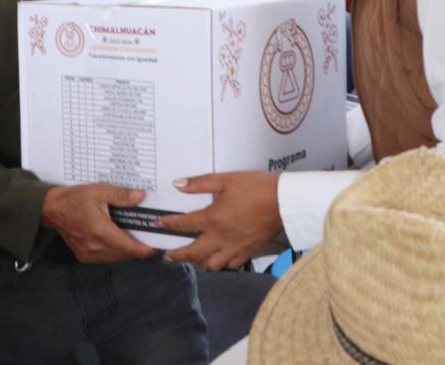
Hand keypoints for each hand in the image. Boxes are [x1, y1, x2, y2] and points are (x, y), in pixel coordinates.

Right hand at [41, 183, 156, 262]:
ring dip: (126, 251)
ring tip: (135, 239)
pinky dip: (115, 252)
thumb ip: (121, 196)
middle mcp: (94, 246)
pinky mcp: (84, 256)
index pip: (128, 247)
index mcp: (100, 231)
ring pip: (115, 258)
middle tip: (148, 238)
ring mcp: (88, 253)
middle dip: (137, 248)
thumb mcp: (100, 192)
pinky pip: (105, 258)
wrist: (53, 209)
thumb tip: (140, 196)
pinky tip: (118, 241)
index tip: (155, 247)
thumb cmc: (75, 199)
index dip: (144, 249)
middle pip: (124, 254)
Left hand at [160, 171, 281, 269]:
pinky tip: (218, 260)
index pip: (184, 225)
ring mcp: (234, 248)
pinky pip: (229, 265)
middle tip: (168, 255)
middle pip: (193, 253)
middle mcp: (220, 238)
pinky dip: (220, 265)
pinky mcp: (247, 252)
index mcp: (213, 219)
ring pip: (210, 265)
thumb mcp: (226, 179)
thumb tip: (178, 184)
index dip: (169, 224)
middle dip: (178, 255)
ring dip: (198, 263)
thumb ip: (200, 183)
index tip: (160, 224)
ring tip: (192, 259)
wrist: (284, 202)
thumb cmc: (256, 188)